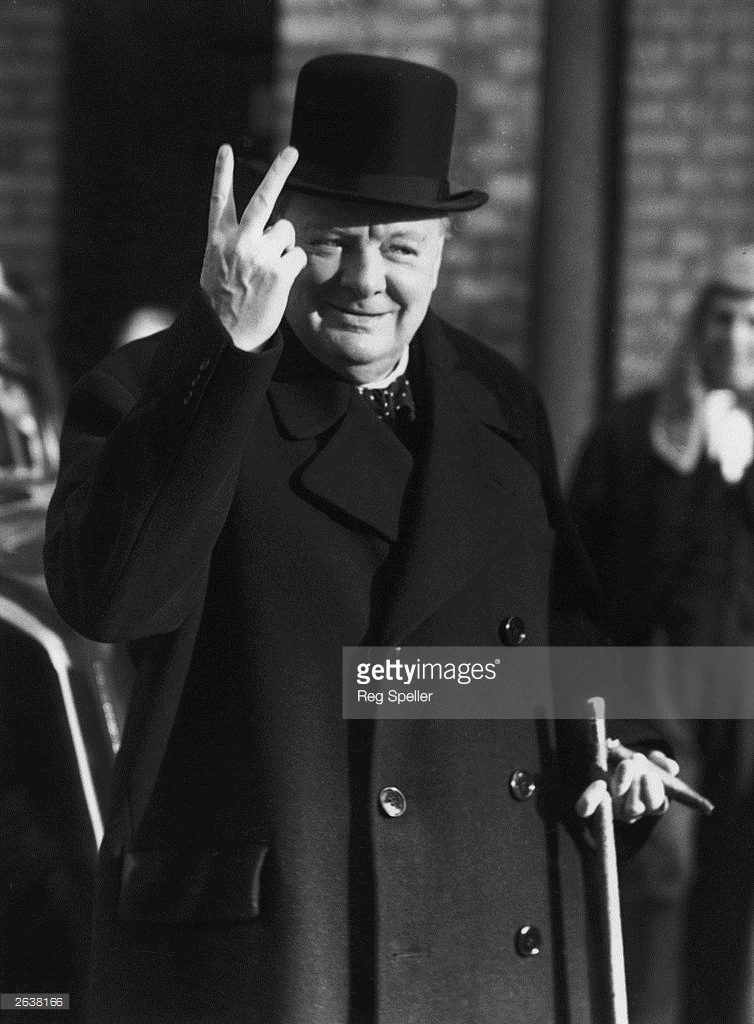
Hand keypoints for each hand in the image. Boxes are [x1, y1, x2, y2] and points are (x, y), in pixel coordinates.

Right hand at [200, 145, 306, 351]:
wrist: (225, 336)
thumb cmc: (223, 304)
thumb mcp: (217, 267)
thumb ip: (238, 243)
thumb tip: (274, 229)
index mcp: (218, 240)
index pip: (219, 199)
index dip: (222, 173)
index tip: (225, 149)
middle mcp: (239, 241)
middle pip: (263, 198)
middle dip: (279, 171)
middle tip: (292, 151)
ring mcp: (260, 255)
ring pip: (286, 230)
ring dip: (284, 246)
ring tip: (269, 269)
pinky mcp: (279, 271)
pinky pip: (298, 255)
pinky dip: (293, 266)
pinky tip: (279, 282)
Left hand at [576, 743, 679, 823]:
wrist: (609, 755)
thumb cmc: (634, 759)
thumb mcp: (651, 758)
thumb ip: (662, 763)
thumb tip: (670, 767)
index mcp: (650, 803)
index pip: (657, 806)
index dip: (653, 792)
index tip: (650, 774)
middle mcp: (631, 811)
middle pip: (635, 809)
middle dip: (636, 785)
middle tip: (634, 761)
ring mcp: (611, 809)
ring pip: (617, 808)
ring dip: (622, 783)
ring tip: (625, 763)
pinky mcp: (590, 805)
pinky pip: (586, 809)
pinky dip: (591, 800)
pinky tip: (600, 785)